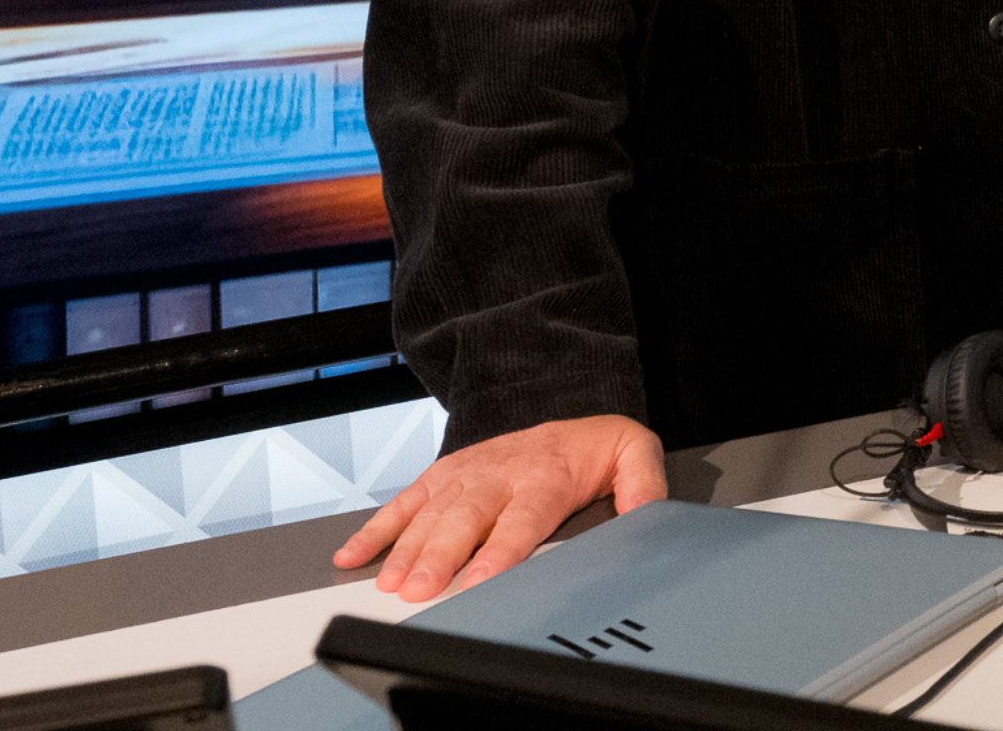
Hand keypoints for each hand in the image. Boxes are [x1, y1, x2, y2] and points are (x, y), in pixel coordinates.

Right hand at [334, 414, 663, 600]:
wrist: (566, 414)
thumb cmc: (595, 447)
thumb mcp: (634, 453)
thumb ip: (643, 484)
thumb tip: (648, 516)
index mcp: (546, 475)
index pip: (523, 517)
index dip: (502, 549)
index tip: (484, 577)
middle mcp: (500, 473)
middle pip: (467, 518)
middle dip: (442, 554)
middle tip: (422, 588)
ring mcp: (466, 473)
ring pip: (431, 513)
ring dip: (408, 548)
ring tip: (392, 582)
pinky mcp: (443, 475)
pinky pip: (404, 501)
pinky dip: (376, 528)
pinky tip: (353, 554)